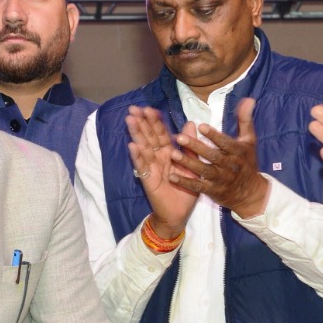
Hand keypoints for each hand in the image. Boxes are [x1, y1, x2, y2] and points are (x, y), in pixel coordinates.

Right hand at [126, 105, 198, 239]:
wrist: (179, 214)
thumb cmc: (185, 190)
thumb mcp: (192, 165)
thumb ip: (191, 146)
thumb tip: (191, 123)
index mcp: (169, 153)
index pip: (161, 133)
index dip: (155, 121)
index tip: (149, 107)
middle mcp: (158, 158)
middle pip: (149, 137)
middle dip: (142, 122)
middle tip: (134, 108)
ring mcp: (152, 168)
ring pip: (143, 148)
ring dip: (136, 134)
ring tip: (130, 120)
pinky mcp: (149, 179)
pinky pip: (143, 166)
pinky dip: (137, 156)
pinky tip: (132, 145)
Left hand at [172, 97, 270, 217]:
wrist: (250, 193)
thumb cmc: (247, 162)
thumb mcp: (249, 141)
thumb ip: (245, 120)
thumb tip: (248, 99)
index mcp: (238, 152)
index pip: (226, 143)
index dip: (214, 136)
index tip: (201, 126)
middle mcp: (230, 166)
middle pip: (212, 156)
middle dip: (196, 147)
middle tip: (179, 137)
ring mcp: (221, 180)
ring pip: (204, 171)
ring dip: (188, 163)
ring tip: (172, 154)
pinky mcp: (213, 191)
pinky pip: (198, 186)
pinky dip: (185, 182)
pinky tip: (171, 176)